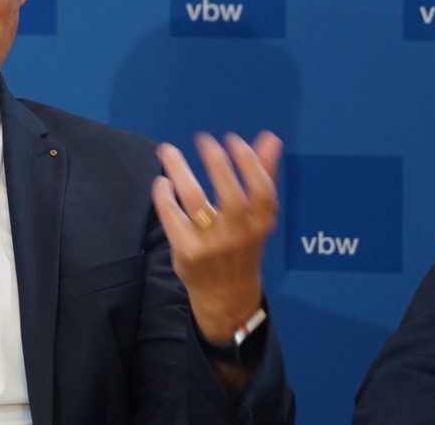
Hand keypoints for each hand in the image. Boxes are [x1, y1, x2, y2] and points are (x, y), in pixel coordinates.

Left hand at [151, 131, 280, 343]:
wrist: (225, 295)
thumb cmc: (241, 245)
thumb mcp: (257, 216)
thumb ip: (263, 176)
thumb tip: (271, 139)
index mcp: (261, 224)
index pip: (262, 191)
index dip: (249, 163)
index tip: (232, 139)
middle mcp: (239, 236)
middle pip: (231, 196)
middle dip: (217, 163)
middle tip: (204, 140)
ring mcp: (212, 246)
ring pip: (194, 202)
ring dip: (180, 172)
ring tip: (168, 150)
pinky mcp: (187, 252)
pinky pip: (172, 217)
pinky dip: (164, 195)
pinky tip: (163, 181)